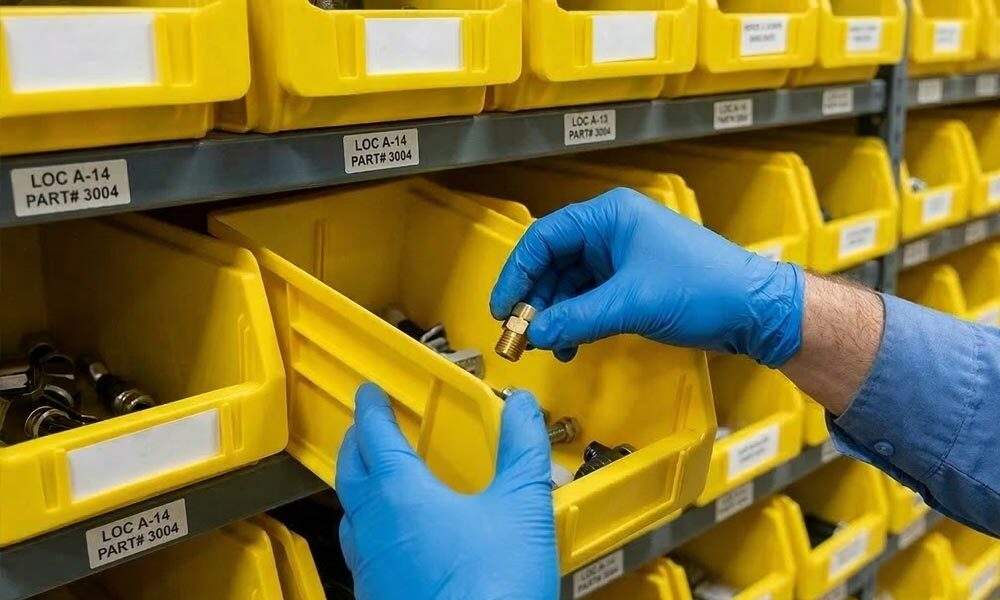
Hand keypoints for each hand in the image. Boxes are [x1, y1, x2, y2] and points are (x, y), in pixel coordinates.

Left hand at [337, 383, 557, 599]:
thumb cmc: (492, 586)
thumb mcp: (521, 506)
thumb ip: (522, 450)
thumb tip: (522, 407)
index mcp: (400, 493)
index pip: (375, 435)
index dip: (372, 408)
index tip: (370, 392)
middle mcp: (373, 526)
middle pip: (351, 470)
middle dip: (358, 442)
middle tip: (369, 427)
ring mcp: (369, 567)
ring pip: (351, 513)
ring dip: (360, 487)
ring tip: (378, 480)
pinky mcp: (377, 599)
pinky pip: (362, 552)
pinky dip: (371, 530)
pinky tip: (394, 541)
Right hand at [490, 188, 804, 367]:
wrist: (755, 311)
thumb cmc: (706, 288)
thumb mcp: (632, 303)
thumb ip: (578, 318)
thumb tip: (536, 332)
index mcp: (609, 217)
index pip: (544, 238)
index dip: (517, 274)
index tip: (503, 308)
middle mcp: (611, 231)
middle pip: (552, 263)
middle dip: (535, 300)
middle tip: (519, 333)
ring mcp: (622, 257)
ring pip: (569, 285)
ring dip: (555, 315)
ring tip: (546, 344)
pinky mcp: (632, 282)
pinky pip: (589, 299)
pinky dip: (576, 321)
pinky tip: (570, 344)